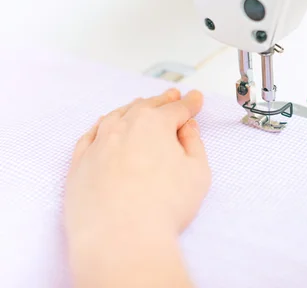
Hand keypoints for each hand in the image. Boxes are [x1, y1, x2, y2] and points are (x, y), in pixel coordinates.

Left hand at [64, 88, 209, 286]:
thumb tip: (187, 129)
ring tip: (141, 106)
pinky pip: (90, 136)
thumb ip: (194, 144)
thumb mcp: (198, 173)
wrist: (120, 238)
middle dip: (162, 100)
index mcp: (154, 124)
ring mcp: (98, 144)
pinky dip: (101, 126)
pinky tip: (105, 126)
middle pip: (146, 107)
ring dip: (132, 109)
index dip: (190, 103)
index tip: (195, 99)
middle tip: (173, 96)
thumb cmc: (163, 206)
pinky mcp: (79, 164)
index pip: (177, 109)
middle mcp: (123, 127)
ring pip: (116, 117)